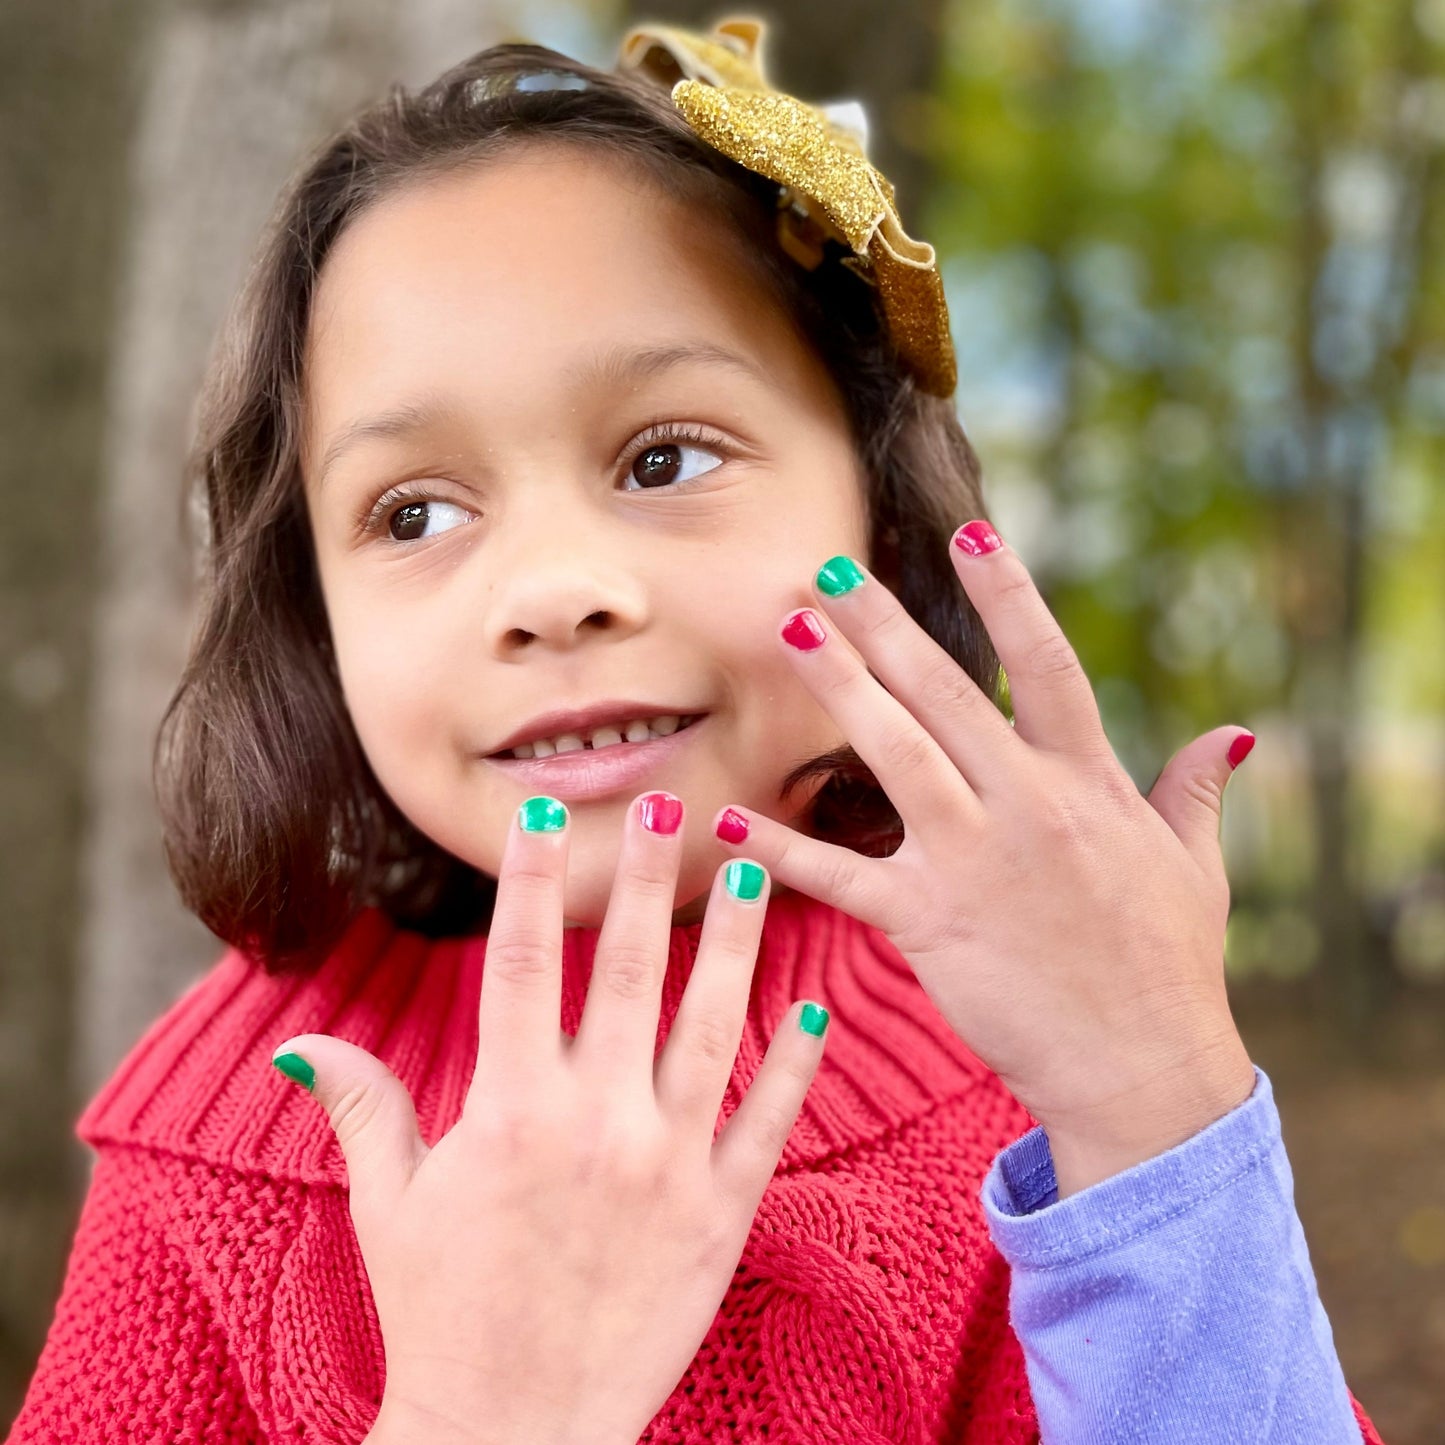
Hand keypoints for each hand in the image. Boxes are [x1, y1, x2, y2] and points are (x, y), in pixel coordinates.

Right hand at [271, 793, 828, 1444]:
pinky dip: (794, 1062)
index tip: (550, 812)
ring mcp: (668, 1166)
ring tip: (756, 874)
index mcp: (510, 1108)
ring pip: (712, 1027)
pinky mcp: (721, 1215)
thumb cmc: (443, 1316)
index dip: (537, 877)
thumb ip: (366, 1112)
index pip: (524, 961)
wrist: (514, 1438)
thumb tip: (306, 1048)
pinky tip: (812, 1005)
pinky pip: (766, 1122)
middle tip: (667, 806)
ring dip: (735, 946)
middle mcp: (595, 1122)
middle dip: (646, 879)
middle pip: (627, 971)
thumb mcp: (391, 1209)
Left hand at [712, 525, 1255, 1197]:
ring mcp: (975, 859)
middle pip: (945, 693)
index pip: (1047, 663)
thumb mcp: (1194, 866)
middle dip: (883, 626)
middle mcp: (1027, 804)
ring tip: (790, 632)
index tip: (966, 529)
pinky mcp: (929, 922)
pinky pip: (844, 875)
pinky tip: (734, 816)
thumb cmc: (1169, 966)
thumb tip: (1232, 734)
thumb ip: (1196, 790)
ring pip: (894, 753)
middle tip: (828, 570)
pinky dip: (785, 849)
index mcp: (1089, 782)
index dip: (1006, 591)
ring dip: (838, 689)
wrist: (1143, 1070)